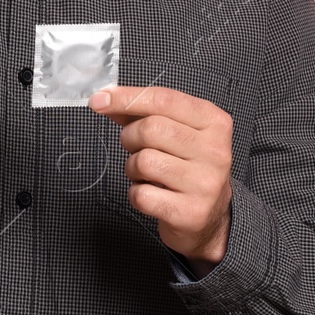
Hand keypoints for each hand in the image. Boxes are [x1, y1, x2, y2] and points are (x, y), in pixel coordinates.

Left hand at [88, 84, 233, 273]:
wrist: (210, 215)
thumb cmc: (187, 167)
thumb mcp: (176, 132)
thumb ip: (144, 113)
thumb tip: (107, 99)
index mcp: (214, 122)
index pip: (165, 100)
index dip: (127, 98)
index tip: (99, 100)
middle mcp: (215, 150)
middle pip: (151, 129)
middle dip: (130, 137)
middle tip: (134, 148)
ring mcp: (205, 183)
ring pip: (144, 161)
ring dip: (132, 168)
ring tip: (145, 174)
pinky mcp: (191, 212)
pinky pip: (142, 195)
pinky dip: (136, 194)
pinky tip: (151, 193)